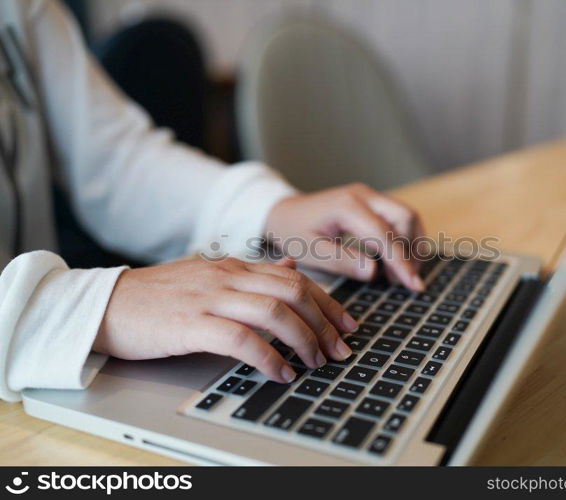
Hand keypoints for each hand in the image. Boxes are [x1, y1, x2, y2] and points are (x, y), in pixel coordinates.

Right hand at [93, 257, 356, 382]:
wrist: (106, 303)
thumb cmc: (159, 296)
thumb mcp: (209, 274)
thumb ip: (252, 273)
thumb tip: (291, 268)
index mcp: (234, 266)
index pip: (295, 278)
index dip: (328, 302)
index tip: (347, 325)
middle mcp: (227, 277)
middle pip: (293, 291)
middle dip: (325, 322)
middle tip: (340, 348)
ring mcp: (210, 298)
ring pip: (274, 312)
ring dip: (303, 340)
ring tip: (316, 363)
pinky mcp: (191, 323)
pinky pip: (241, 339)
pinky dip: (268, 357)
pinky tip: (280, 372)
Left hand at [265, 183, 425, 290]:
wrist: (282, 211)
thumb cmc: (293, 232)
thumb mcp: (310, 251)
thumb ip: (341, 261)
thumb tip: (374, 272)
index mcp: (347, 206)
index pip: (385, 235)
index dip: (402, 262)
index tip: (413, 285)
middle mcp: (363, 195)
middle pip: (405, 217)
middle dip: (412, 250)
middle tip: (407, 281)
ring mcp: (369, 196)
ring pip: (406, 215)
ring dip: (412, 244)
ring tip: (402, 274)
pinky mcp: (371, 202)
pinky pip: (397, 216)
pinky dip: (404, 238)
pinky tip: (395, 260)